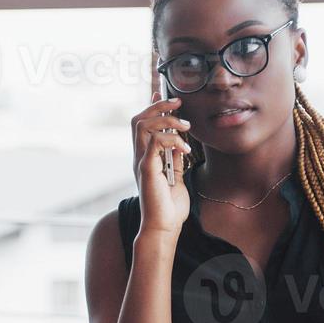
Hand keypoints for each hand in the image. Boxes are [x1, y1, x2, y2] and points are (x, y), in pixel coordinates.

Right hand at [131, 75, 191, 237]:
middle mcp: (139, 157)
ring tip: (185, 127)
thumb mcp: (176, 178)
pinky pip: (154, 142)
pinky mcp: (146, 169)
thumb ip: (175, 161)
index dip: (152, 106)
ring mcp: (141, 162)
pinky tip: (184, 148)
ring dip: (166, 120)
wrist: (163, 227)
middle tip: (178, 103)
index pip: (142, 125)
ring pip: (143, 125)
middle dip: (158, 106)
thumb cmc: (169, 208)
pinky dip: (171, 139)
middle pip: (138, 119)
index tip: (165, 94)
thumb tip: (180, 145)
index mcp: (145, 158)